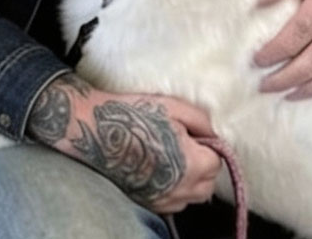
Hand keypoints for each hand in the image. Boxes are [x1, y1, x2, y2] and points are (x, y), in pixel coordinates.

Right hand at [27, 74, 221, 212]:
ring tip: (172, 159)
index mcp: (192, 164)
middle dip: (204, 166)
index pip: (217, 161)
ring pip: (192, 197)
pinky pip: (172, 203)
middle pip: (208, 184)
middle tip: (187, 146)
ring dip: (190, 181)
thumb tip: (213, 134)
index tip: (195, 136)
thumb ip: (202, 121)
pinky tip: (159, 171)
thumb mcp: (173, 107)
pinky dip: (173, 190)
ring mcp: (161, 199)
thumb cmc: (132, 115)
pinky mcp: (145, 203)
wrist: (93, 129)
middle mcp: (180, 188)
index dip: (209, 145)